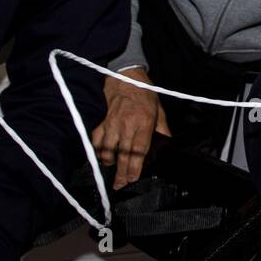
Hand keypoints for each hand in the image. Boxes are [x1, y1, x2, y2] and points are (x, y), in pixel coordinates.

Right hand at [91, 67, 169, 188]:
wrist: (125, 75)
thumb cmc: (145, 94)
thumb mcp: (160, 111)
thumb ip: (162, 131)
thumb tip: (165, 148)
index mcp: (144, 122)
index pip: (138, 150)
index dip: (135, 167)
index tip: (133, 179)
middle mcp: (126, 124)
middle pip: (122, 154)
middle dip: (121, 173)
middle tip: (119, 185)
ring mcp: (111, 122)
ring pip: (106, 149)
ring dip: (108, 162)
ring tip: (112, 169)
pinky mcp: (100, 120)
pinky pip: (95, 140)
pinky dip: (97, 151)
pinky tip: (100, 156)